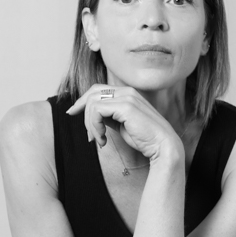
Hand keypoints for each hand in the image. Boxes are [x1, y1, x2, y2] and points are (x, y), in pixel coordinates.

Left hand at [67, 85, 181, 160]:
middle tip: (89, 136)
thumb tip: (93, 116)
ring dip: (90, 125)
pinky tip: (103, 140)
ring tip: (99, 140)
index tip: (72, 113)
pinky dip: (95, 127)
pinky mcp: (125, 106)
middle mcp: (127, 91)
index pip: (98, 89)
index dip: (82, 101)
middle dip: (83, 113)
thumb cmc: (145, 139)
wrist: (162, 147)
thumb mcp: (122, 125)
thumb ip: (109, 117)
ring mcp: (127, 97)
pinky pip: (97, 111)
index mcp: (127, 94)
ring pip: (92, 103)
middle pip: (92, 93)